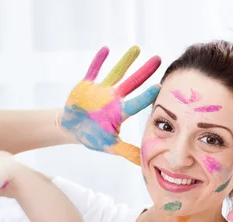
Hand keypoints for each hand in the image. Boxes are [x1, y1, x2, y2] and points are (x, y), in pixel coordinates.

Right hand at [60, 46, 161, 164]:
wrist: (72, 129)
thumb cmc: (93, 136)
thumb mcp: (110, 146)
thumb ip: (126, 151)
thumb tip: (143, 161)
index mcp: (120, 112)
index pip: (136, 103)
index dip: (146, 96)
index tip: (159, 88)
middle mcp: (114, 99)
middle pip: (132, 83)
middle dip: (145, 71)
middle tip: (159, 58)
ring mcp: (101, 90)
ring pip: (116, 73)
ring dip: (125, 61)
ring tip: (137, 48)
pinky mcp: (87, 85)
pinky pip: (93, 71)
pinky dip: (98, 61)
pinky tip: (106, 50)